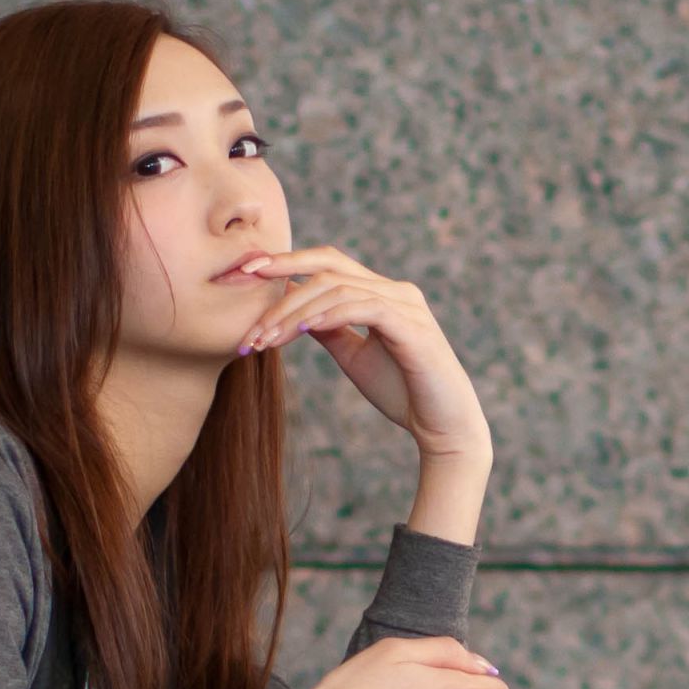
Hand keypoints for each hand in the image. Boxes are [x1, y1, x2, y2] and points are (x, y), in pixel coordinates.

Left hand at [232, 247, 490, 460]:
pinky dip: (328, 315)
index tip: (244, 274)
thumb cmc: (402, 392)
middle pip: (328, 266)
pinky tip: (302, 331)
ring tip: (265, 339)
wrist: (443, 427)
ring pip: (338, 288)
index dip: (286, 262)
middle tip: (244, 300)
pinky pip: (363, 308)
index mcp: (382, 293)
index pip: (327, 263)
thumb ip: (328, 328)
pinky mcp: (413, 328)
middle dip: (280, 281)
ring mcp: (406, 306)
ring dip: (294, 312)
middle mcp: (396, 290)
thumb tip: (293, 309)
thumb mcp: (353, 355)